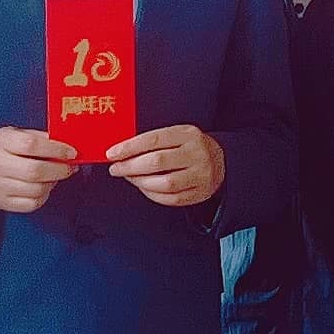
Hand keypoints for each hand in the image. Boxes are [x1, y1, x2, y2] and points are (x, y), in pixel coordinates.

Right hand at [0, 125, 80, 214]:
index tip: (71, 152)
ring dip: (53, 183)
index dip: (56, 149)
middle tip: (70, 167)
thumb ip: (38, 137)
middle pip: (36, 171)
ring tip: (54, 176)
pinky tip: (43, 187)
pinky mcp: (2, 202)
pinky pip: (31, 204)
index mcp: (1, 142)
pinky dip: (44, 196)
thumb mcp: (13, 134)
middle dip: (60, 170)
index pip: (32, 145)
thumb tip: (65, 144)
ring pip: (36, 190)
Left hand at [109, 123, 224, 209]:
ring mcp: (200, 175)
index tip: (112, 153)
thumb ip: (153, 141)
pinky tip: (143, 187)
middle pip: (157, 162)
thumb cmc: (190, 147)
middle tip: (116, 168)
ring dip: (140, 182)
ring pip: (164, 183)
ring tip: (129, 177)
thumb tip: (121, 151)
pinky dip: (152, 194)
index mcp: (188, 134)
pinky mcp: (199, 193)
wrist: (221, 162)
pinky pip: (171, 199)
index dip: (129, 148)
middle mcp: (196, 154)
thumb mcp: (177, 135)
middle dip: (130, 166)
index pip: (154, 140)